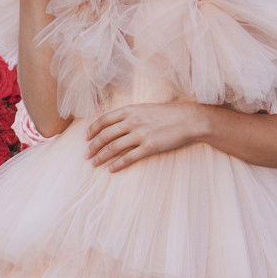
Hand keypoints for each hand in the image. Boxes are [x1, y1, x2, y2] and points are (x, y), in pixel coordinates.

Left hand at [85, 101, 206, 171]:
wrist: (189, 119)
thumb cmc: (169, 113)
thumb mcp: (146, 108)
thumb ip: (131, 114)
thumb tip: (117, 124)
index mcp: (130, 110)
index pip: (104, 120)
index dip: (92, 129)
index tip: (86, 137)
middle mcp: (132, 121)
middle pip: (105, 135)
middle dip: (93, 146)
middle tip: (86, 154)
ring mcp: (140, 134)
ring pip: (113, 147)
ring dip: (101, 157)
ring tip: (94, 163)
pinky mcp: (149, 147)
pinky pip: (128, 158)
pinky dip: (117, 164)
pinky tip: (110, 169)